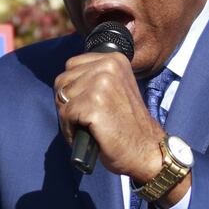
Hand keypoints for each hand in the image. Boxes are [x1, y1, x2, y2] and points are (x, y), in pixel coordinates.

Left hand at [54, 52, 164, 181]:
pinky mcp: (94, 104)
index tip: (84, 104)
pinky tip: (86, 135)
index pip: (72, 65)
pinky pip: (65, 115)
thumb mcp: (114, 88)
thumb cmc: (126, 124)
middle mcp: (108, 66)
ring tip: (85, 127)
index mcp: (113, 59)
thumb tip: (63, 83)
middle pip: (62, 81)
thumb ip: (93, 78)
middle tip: (83, 119)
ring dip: (67, 117)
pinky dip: (69, 129)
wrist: (146, 150)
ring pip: (61, 97)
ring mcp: (101, 84)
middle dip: (66, 102)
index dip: (72, 88)